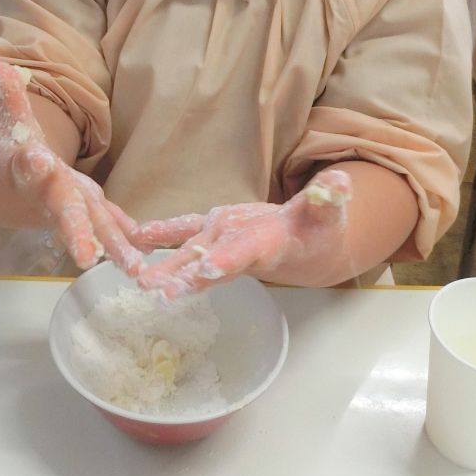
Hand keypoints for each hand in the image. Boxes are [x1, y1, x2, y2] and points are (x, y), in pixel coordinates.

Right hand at [0, 61, 142, 274]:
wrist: (8, 184)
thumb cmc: (13, 147)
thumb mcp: (10, 119)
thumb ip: (9, 93)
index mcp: (31, 168)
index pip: (30, 166)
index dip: (33, 165)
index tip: (36, 162)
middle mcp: (52, 194)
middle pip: (64, 213)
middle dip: (75, 232)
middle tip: (84, 256)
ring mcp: (74, 208)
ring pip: (93, 230)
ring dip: (113, 249)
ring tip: (133, 268)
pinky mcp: (91, 212)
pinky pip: (111, 228)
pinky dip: (128, 241)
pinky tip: (148, 257)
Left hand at [135, 170, 351, 296]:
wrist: (309, 249)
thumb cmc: (322, 230)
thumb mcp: (331, 213)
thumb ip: (330, 198)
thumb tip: (339, 183)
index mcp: (268, 244)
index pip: (246, 254)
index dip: (228, 262)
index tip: (207, 271)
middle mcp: (239, 249)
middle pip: (210, 266)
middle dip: (185, 279)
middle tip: (159, 293)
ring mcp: (224, 242)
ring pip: (191, 256)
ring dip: (165, 270)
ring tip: (137, 280)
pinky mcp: (214, 231)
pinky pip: (184, 233)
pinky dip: (161, 234)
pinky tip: (136, 236)